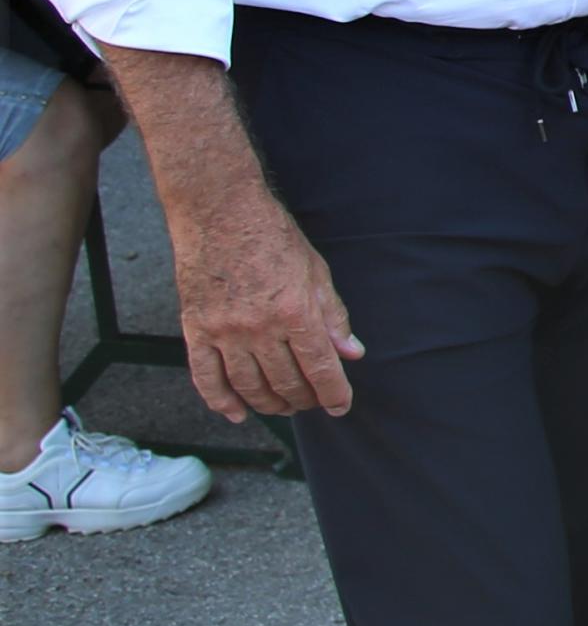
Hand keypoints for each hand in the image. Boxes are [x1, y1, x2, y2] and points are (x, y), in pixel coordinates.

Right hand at [169, 184, 360, 420]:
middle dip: (304, 399)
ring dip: (269, 404)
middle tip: (312, 402)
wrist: (219, 212)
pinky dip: (221, 401)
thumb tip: (352, 353)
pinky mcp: (195, 330)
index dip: (334, 393)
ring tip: (283, 407)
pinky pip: (205, 377)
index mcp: (296, 311)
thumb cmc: (273, 237)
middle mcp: (260, 327)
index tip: (341, 407)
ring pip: (249, 386)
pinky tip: (237, 413)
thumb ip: (333, 316)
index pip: (321, 367)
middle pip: (286, 381)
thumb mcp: (316, 272)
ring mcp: (224, 331)